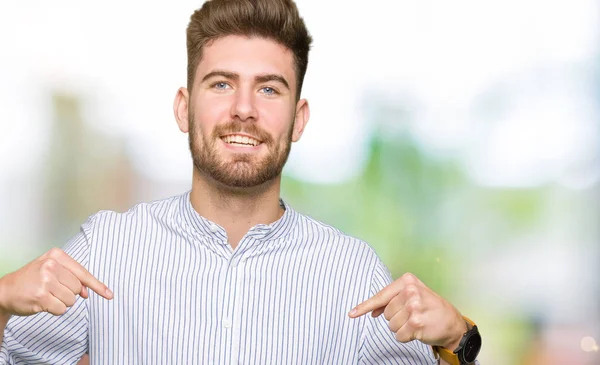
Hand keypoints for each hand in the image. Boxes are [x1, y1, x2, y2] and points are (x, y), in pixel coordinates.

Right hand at [0, 248, 112, 316]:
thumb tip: (87, 293)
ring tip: (46, 295)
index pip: (83, 273)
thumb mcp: (52, 271)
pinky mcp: (41, 296)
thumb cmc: (32, 280)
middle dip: (68, 294)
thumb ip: (72, 278)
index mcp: (56, 255)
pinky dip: (55, 310)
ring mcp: (45, 280)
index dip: (97, 285)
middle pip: (78, 288)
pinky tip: (43, 303)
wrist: (6, 290)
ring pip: (71, 300)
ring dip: (61, 302)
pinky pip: (61, 309)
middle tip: (52, 290)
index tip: (109, 294)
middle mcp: (51, 265)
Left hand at [348, 272, 465, 349]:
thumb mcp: (413, 295)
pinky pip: (399, 336)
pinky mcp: (416, 323)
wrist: (452, 322)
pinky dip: (407, 337)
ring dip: (402, 328)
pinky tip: (419, 330)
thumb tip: (372, 312)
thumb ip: (392, 300)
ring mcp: (413, 307)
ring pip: (391, 325)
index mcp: (407, 281)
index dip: (365, 306)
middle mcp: (410, 291)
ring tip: (417, 322)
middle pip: (386, 313)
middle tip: (413, 315)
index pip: (381, 295)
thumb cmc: (430, 308)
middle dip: (396, 318)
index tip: (351, 314)